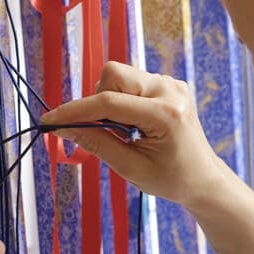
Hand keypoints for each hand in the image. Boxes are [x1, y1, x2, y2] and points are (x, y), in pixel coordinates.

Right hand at [41, 61, 226, 208]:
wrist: (203, 178)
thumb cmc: (171, 179)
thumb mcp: (130, 168)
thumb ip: (96, 143)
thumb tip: (63, 127)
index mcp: (165, 114)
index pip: (108, 102)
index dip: (74, 111)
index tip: (50, 120)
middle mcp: (169, 90)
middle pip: (113, 74)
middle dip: (96, 100)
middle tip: (98, 130)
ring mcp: (170, 83)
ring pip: (118, 76)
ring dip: (108, 101)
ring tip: (121, 131)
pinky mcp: (167, 83)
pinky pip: (129, 81)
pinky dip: (120, 100)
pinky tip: (131, 124)